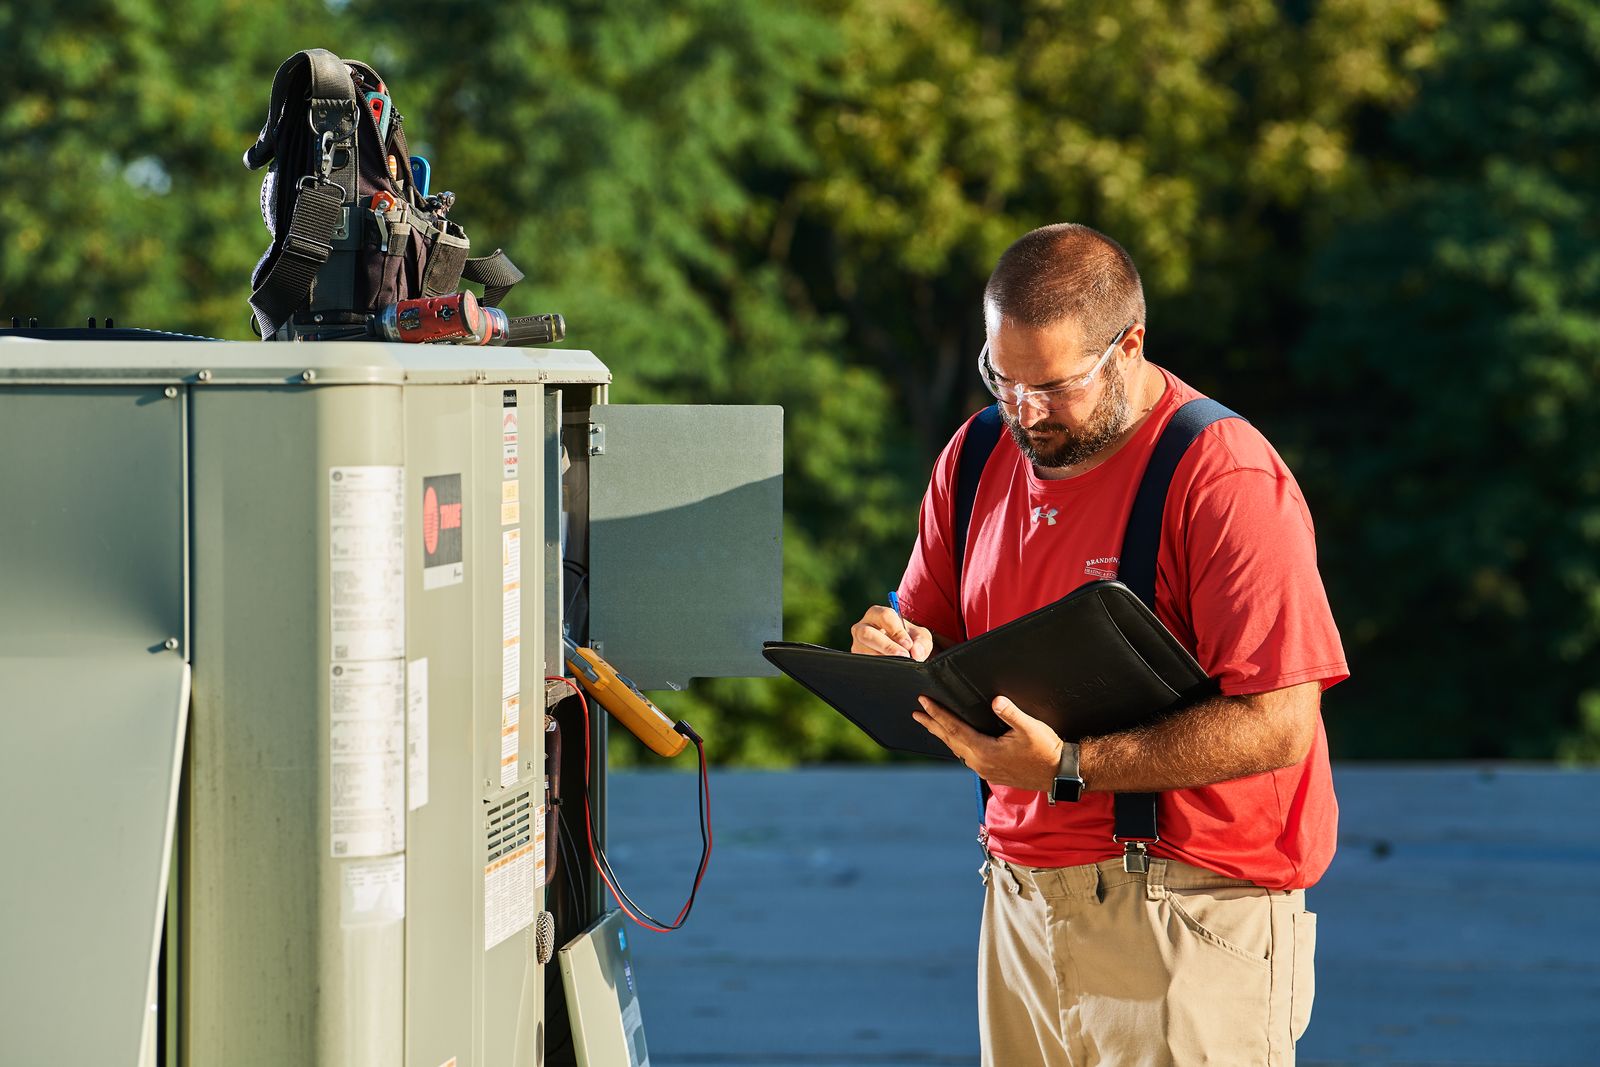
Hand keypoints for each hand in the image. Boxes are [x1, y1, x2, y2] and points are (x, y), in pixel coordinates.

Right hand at [850, 604, 933, 660]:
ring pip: (863, 651)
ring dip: (883, 658)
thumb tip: (916, 652)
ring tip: (899, 664)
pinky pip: (863, 664)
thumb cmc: (908, 639)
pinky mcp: (857, 659)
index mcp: (877, 614)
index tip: (908, 644)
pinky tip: (890, 670)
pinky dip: (878, 668)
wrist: (901, 652)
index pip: (884, 616)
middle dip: (887, 646)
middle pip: (867, 633)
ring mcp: (857, 644)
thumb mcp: (920, 637)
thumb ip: (922, 643)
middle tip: (903, 655)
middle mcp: (862, 627)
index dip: (897, 630)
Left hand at [912, 695, 1064, 791]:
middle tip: (917, 713)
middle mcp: (980, 762)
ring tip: (930, 724)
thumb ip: (1011, 713)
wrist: (1058, 773)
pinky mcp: (990, 772)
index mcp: (985, 751)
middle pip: (950, 740)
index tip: (924, 703)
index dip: (938, 714)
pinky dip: (956, 744)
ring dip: (942, 735)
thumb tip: (996, 700)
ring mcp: (984, 769)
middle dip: (933, 724)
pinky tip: (955, 740)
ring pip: (956, 749)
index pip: (955, 729)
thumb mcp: (1030, 728)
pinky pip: (966, 756)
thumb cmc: (1046, 750)